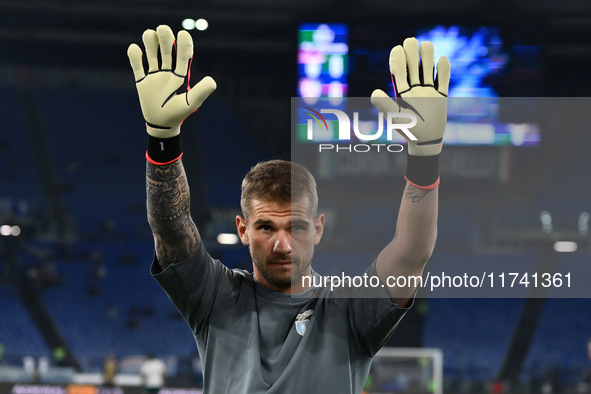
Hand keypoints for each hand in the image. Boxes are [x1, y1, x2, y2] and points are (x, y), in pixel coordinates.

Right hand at [127, 25, 215, 137]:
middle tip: (163, 29)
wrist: (161, 125)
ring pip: (152, 53)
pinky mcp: (142, 80)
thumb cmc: (178, 114)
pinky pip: (137, 65)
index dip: (183, 44)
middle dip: (165, 38)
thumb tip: (212, 80)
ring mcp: (154, 75)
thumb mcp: (191, 103)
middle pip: (166, 50)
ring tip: (149, 35)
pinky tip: (135, 50)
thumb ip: (201, 91)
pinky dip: (134, 55)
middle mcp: (168, 71)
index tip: (183, 34)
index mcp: (180, 74)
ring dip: (150, 42)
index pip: (183, 55)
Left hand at [371, 37, 449, 155]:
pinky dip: (443, 70)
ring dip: (427, 56)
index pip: (399, 72)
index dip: (397, 60)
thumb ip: (385, 104)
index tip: (396, 49)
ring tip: (426, 45)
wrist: (425, 141)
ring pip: (428, 69)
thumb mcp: (395, 117)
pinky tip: (442, 60)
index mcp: (402, 92)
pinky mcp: (441, 96)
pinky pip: (443, 80)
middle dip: (411, 53)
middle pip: (413, 66)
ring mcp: (428, 91)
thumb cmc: (408, 130)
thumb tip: (374, 91)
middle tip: (410, 41)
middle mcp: (414, 89)